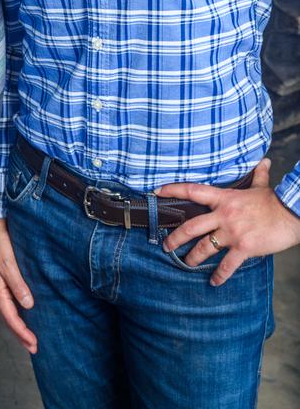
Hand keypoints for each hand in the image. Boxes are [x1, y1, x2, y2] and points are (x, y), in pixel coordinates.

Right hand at [0, 218, 36, 352]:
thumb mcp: (8, 263)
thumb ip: (17, 284)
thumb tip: (28, 305)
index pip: (10, 318)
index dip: (22, 332)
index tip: (33, 343)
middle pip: (9, 319)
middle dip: (20, 335)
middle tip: (34, 348)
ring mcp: (0, 285)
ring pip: (9, 312)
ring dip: (19, 326)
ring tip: (30, 338)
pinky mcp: (4, 279)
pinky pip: (11, 302)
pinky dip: (18, 313)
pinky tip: (26, 314)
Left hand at [157, 158, 299, 285]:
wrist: (292, 215)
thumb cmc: (275, 202)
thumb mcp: (262, 186)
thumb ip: (258, 174)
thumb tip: (264, 161)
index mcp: (224, 198)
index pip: (193, 191)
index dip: (173, 190)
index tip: (157, 192)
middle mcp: (224, 215)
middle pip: (192, 226)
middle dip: (176, 237)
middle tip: (165, 245)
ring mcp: (233, 232)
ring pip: (205, 247)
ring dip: (193, 257)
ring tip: (185, 263)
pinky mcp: (244, 248)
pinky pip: (227, 265)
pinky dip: (220, 275)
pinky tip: (214, 282)